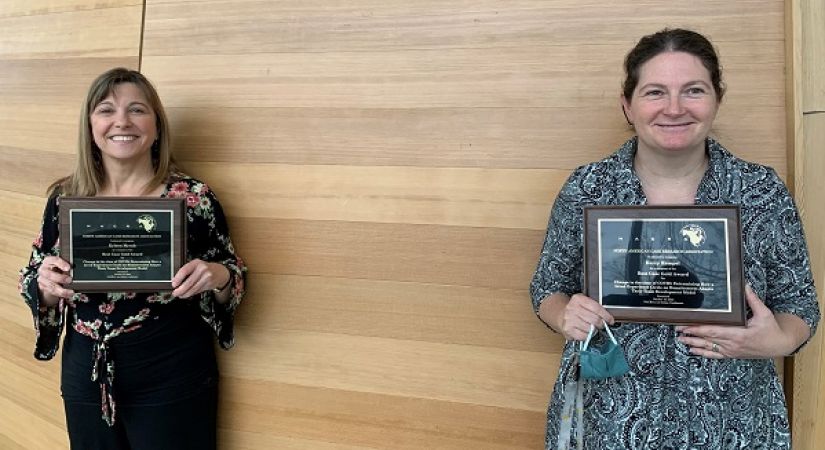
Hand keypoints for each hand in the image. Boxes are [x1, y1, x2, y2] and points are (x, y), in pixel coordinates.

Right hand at [37, 256, 73, 305]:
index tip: (69, 268)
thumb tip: (77, 269)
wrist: (51, 277)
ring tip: (71, 292)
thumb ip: (67, 266)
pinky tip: (67, 294)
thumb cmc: (58, 269)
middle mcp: (43, 269)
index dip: (61, 263)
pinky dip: (60, 294)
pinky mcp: (43, 287)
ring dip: (61, 290)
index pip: (53, 260)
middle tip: (70, 280)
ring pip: (50, 285)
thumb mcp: (63, 265)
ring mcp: (42, 278)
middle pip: (49, 274)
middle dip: (60, 278)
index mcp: (48, 261)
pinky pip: (51, 291)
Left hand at [171, 260, 229, 298]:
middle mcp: (202, 269)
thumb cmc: (205, 268)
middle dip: (180, 290)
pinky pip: (198, 291)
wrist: (220, 272)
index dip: (178, 278)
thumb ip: (186, 271)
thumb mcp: (196, 265)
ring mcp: (207, 277)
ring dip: (185, 293)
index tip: (173, 284)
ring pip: (193, 288)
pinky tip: (188, 294)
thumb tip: (175, 280)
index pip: (184, 270)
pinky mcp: (209, 284)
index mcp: (196, 263)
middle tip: (175, 293)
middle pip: (189, 282)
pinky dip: (191, 293)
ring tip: (180, 295)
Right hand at [557, 293, 614, 340]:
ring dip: (593, 330)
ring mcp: (569, 319)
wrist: (559, 315)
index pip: (596, 308)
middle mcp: (572, 308)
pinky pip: (583, 336)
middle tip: (601, 325)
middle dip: (601, 324)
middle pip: (594, 319)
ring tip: (591, 328)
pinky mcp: (567, 329)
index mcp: (578, 299)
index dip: (606, 316)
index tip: (610, 320)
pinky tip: (585, 332)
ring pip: (590, 329)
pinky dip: (587, 336)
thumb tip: (608, 318)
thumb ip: (595, 307)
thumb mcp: (584, 303)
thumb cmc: (575, 309)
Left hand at [677, 286, 795, 358]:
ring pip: (708, 347)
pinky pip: (715, 355)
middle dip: (691, 334)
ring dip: (693, 344)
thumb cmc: (772, 330)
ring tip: (680, 339)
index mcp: (739, 334)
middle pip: (707, 338)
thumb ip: (752, 300)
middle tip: (677, 329)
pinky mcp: (732, 354)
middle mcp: (733, 344)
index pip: (714, 330)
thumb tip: (744, 285)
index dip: (698, 328)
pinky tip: (692, 351)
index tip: (686, 324)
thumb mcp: (764, 313)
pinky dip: (702, 353)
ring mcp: (731, 351)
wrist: (780, 345)